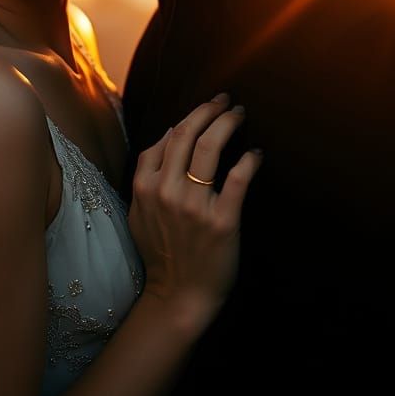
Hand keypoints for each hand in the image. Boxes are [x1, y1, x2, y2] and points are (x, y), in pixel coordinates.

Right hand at [128, 94, 262, 335]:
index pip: (166, 138)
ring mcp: (195, 206)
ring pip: (209, 149)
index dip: (188, 117)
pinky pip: (237, 180)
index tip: (204, 109)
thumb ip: (147, 173)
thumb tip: (167, 134)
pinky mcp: (222, 221)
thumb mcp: (139, 210)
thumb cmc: (161, 252)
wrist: (178, 295)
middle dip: (208, 110)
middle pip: (187, 134)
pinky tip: (255, 153)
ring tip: (238, 113)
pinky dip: (248, 161)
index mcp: (146, 186)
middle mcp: (168, 191)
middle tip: (224, 99)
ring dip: (226, 123)